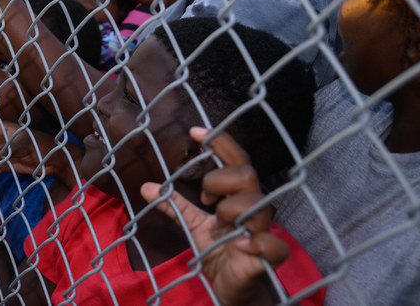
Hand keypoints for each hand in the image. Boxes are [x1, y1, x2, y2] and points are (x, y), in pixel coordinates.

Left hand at [140, 128, 288, 305]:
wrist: (234, 289)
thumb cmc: (218, 252)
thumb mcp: (193, 225)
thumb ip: (174, 206)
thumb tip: (145, 186)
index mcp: (237, 197)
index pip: (236, 161)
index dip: (219, 142)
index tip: (194, 131)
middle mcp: (253, 208)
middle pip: (247, 174)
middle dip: (219, 180)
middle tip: (205, 197)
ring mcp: (262, 231)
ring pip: (257, 204)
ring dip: (229, 209)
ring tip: (217, 223)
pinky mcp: (267, 257)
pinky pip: (274, 244)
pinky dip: (257, 242)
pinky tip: (239, 244)